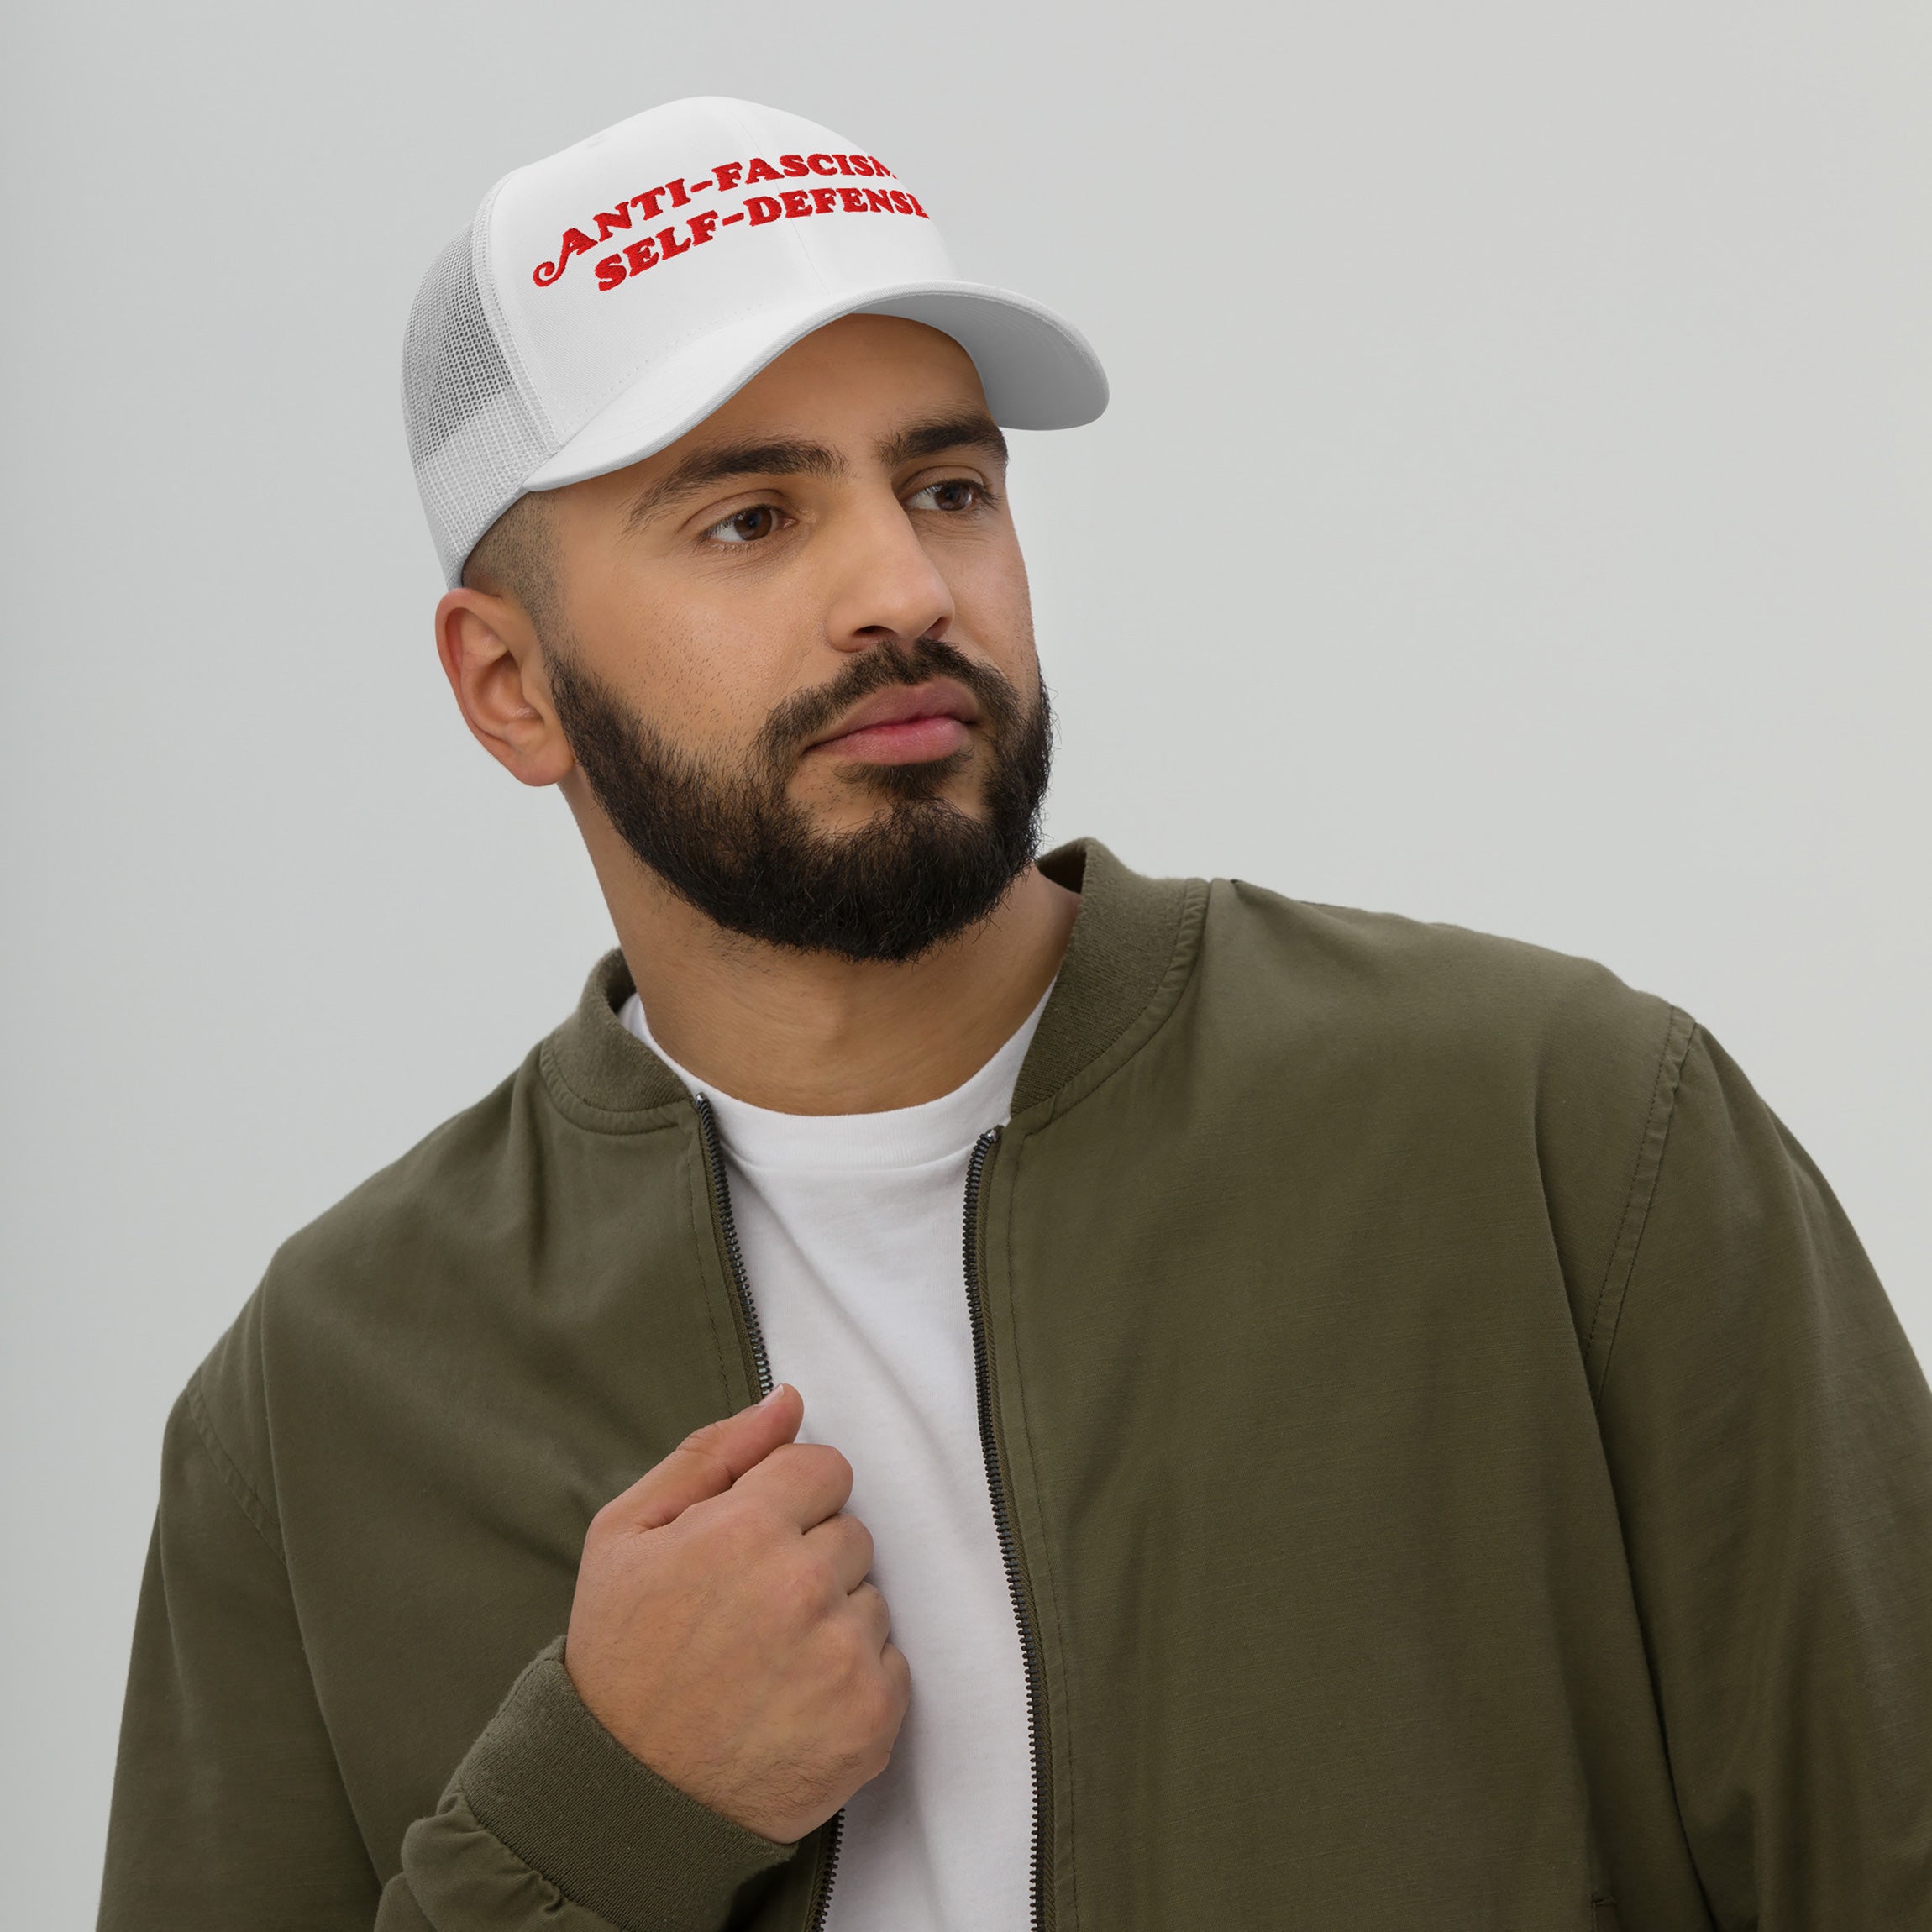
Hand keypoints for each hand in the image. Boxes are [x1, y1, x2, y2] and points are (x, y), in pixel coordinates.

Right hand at [564, 1384, 908, 1843]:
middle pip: (850, 1531)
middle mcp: (804, 1585)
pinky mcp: (872, 1718)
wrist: (625, 1800)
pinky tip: (794, 1701)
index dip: (786, 1501)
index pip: (824, 1467)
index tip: (750, 1542)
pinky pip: (892, 1662)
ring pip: (871, 1597)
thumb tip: (789, 1401)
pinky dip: (853, 1678)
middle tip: (748, 1612)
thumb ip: (713, 1453)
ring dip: (832, 1619)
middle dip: (808, 1558)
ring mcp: (843, 1656)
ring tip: (766, 1662)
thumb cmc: (619, 1659)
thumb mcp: (627, 1534)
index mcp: (745, 1529)